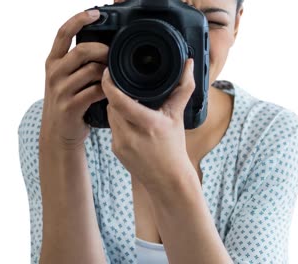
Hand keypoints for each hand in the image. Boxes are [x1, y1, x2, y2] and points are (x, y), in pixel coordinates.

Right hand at [40, 9, 107, 150]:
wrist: (58, 134)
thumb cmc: (68, 102)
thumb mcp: (65, 78)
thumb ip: (77, 62)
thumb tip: (105, 45)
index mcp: (52, 62)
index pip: (63, 33)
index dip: (79, 19)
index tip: (95, 13)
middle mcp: (54, 73)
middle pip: (81, 51)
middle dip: (102, 50)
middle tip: (114, 55)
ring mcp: (61, 90)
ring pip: (91, 71)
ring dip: (108, 71)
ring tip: (115, 75)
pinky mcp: (70, 106)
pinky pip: (95, 91)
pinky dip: (108, 89)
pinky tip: (113, 91)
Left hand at [102, 58, 196, 188]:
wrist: (168, 179)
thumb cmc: (174, 147)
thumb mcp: (178, 116)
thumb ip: (183, 87)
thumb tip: (188, 63)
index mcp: (147, 124)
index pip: (118, 100)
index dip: (109, 84)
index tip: (108, 72)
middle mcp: (130, 135)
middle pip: (112, 105)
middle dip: (116, 95)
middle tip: (123, 86)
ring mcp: (120, 144)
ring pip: (111, 116)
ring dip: (117, 108)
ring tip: (129, 104)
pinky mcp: (115, 150)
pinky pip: (112, 129)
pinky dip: (119, 122)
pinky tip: (130, 122)